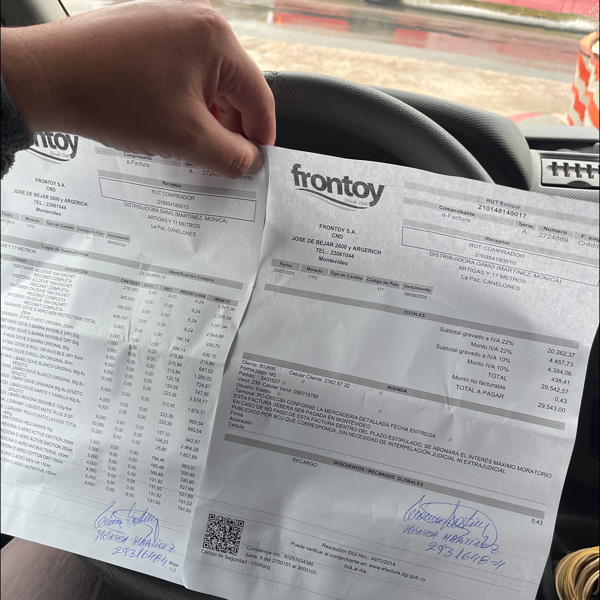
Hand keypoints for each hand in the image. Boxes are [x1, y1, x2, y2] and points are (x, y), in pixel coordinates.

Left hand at [1, 0, 275, 177]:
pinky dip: (183, 104)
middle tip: (218, 161)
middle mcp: (197, 22)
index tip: (253, 164)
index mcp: (216, 39)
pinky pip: (182, 75)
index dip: (260, 138)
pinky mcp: (148, 34)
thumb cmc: (111, 97)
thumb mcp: (185, 138)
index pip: (258, 97)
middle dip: (229, 129)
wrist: (45, 78)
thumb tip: (250, 162)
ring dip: (205, 119)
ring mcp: (170, 24)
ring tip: (187, 145)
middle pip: (234, 89)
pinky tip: (168, 124)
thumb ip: (231, 156)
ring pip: (207, 85)